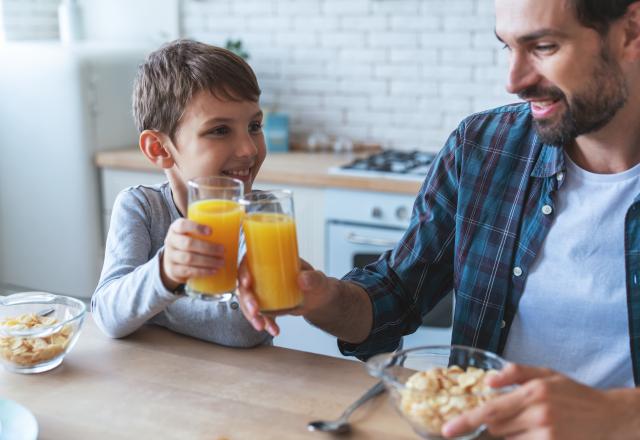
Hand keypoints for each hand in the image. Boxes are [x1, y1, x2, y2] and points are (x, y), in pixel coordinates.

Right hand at [161, 219, 223, 290]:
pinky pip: (188, 271)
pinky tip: (213, 270)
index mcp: (175, 228)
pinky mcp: (173, 270)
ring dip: (208, 261)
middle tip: (223, 250)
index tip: (211, 231)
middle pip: (188, 244)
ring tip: (221, 262)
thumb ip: (206, 228)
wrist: (172, 261)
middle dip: (208, 248)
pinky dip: (202, 271)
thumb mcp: (191, 233)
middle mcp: (170, 241)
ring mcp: (170, 256)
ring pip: (189, 258)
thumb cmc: (188, 243)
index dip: (196, 227)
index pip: (182, 225)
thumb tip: (237, 219)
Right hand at [237, 258, 335, 336]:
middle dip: (246, 300)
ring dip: (252, 316)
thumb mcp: (318, 279)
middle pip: (245, 286)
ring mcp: (262, 292)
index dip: (243, 272)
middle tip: (255, 311)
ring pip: (248, 303)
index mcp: (270, 262)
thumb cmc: (316, 283)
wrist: (319, 300)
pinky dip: (265, 323)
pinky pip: (260, 315)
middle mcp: (262, 276)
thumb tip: (302, 279)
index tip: (247, 282)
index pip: (249, 263)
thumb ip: (313, 278)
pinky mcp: (266, 306)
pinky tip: (274, 330)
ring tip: (261, 326)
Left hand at [442, 363, 628, 439]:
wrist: (609, 417)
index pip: (490, 411)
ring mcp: (547, 436)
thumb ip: (516, 373)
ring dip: (509, 435)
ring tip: (523, 425)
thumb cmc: (574, 394)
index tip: (447, 429)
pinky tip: (533, 433)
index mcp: (533, 394)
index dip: (466, 421)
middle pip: (496, 429)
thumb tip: (488, 380)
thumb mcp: (546, 374)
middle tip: (503, 418)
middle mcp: (538, 416)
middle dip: (492, 426)